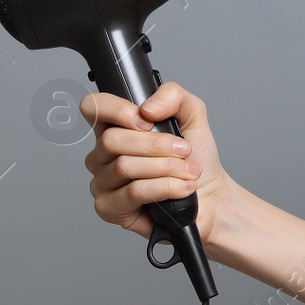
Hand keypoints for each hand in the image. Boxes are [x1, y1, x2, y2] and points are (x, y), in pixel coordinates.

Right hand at [80, 81, 234, 247]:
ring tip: (188, 171)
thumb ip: (173, 96)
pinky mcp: (109, 209)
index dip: (118, 110)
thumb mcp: (192, 114)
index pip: (93, 107)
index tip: (149, 121)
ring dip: (166, 167)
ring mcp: (102, 182)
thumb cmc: (196, 157)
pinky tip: (181, 188)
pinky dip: (165, 187)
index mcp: (115, 127)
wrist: (211, 193)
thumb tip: (147, 108)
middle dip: (156, 145)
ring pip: (124, 166)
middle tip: (182, 150)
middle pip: (111, 140)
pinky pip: (133, 192)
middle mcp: (102, 154)